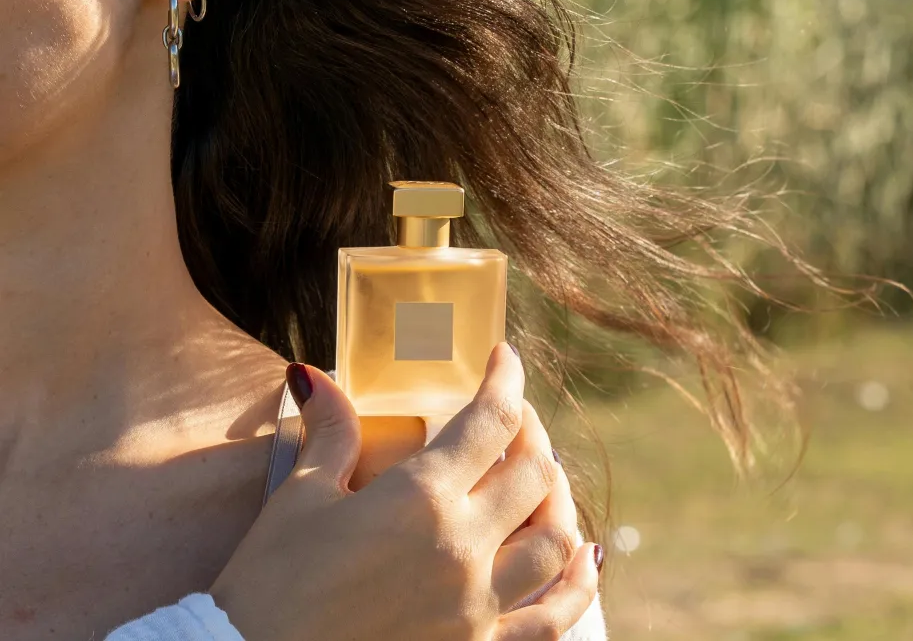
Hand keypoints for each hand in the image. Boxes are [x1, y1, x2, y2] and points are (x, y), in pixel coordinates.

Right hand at [210, 343, 599, 640]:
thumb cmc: (269, 585)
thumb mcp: (299, 498)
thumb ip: (330, 434)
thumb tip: (316, 375)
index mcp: (420, 498)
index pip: (491, 421)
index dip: (506, 378)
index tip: (504, 358)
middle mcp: (462, 548)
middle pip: (534, 473)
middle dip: (531, 432)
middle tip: (512, 419)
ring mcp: (477, 607)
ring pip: (555, 540)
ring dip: (557, 499)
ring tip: (540, 480)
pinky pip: (552, 621)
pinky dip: (576, 586)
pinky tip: (582, 559)